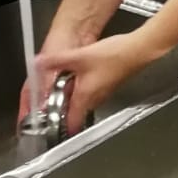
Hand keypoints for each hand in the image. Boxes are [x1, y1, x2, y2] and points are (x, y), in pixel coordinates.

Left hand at [31, 32, 153, 134]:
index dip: (59, 128)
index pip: (71, 123)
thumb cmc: (114, 56)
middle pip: (76, 111)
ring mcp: (105, 92)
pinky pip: (93, 91)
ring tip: (64, 85)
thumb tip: (38, 63)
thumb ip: (57, 60)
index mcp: (85, 97)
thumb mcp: (79, 56)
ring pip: (84, 100)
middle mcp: (96, 98)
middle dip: (63, 108)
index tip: (48, 127)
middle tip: (51, 100)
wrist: (139, 50)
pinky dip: (84, 87)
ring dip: (74, 96)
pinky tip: (81, 74)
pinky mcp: (110, 83)